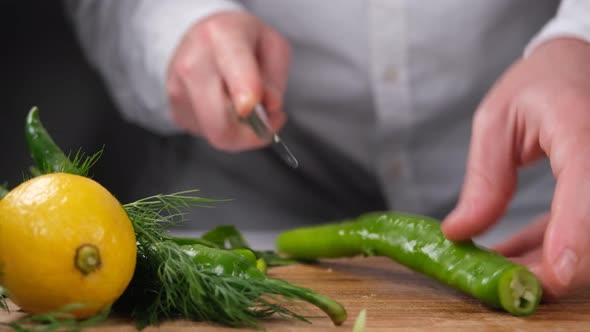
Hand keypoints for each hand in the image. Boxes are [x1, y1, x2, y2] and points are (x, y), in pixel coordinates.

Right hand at [166, 11, 290, 150]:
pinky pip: (207, 134)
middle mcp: (192, 62)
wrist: (204, 36)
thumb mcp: (273, 46)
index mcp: (222, 37)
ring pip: (216, 134)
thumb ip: (275, 78)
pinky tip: (228, 107)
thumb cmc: (242, 40)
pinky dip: (225, 129)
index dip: (244, 93)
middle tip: (270, 122)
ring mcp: (178, 88)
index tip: (250, 106)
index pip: (233, 70)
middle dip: (251, 135)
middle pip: (220, 123)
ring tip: (249, 108)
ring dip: (241, 131)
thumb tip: (269, 106)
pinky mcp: (175, 110)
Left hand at [441, 38, 589, 297]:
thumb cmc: (536, 87)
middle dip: (551, 267)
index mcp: (580, 126)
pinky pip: (580, 232)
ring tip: (492, 268)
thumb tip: (459, 233)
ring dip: (544, 265)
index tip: (554, 274)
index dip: (575, 232)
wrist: (574, 69)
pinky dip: (546, 250)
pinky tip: (509, 257)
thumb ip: (484, 179)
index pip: (587, 181)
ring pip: (588, 240)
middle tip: (496, 283)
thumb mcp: (495, 123)